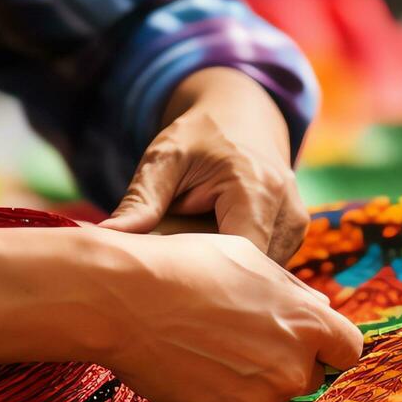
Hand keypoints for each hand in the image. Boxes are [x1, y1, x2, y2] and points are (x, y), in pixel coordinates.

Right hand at [93, 230, 361, 401]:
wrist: (122, 300)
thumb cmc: (186, 267)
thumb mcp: (251, 258)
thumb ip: (294, 293)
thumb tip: (322, 311)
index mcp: (307, 323)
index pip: (349, 351)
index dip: (330, 345)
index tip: (311, 341)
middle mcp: (292, 368)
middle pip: (310, 377)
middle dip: (288, 360)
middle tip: (244, 337)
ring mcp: (258, 400)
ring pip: (273, 398)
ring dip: (255, 381)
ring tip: (213, 347)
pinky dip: (224, 397)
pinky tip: (195, 366)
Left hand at [101, 67, 309, 264]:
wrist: (240, 117)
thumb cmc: (199, 137)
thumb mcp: (163, 159)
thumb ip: (141, 200)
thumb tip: (105, 235)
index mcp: (256, 189)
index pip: (242, 256)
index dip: (209, 278)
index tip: (172, 285)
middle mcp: (287, 210)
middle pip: (252, 272)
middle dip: (213, 280)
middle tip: (172, 278)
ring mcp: (297, 225)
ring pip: (261, 274)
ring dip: (227, 273)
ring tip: (192, 259)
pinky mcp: (295, 234)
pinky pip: (267, 265)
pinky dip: (239, 266)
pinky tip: (212, 255)